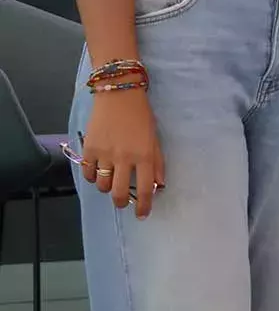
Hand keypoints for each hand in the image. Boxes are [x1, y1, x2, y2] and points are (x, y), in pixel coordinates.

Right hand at [76, 91, 165, 218]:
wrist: (118, 95)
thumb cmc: (141, 116)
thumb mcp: (155, 139)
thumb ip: (156, 163)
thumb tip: (159, 185)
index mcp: (144, 156)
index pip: (145, 189)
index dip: (144, 206)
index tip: (142, 215)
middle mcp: (124, 158)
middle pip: (119, 193)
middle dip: (121, 203)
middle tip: (122, 202)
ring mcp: (104, 154)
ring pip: (102, 186)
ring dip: (107, 188)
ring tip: (111, 180)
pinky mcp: (89, 149)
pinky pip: (88, 173)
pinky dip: (93, 176)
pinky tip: (99, 171)